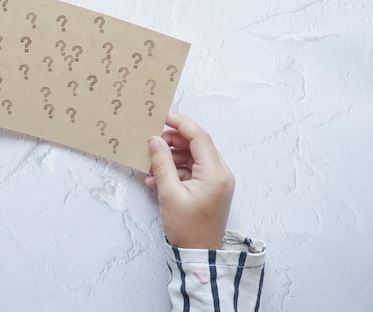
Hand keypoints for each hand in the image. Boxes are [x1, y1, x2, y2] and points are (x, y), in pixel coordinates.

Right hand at [146, 114, 233, 248]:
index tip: (163, 117)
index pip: (200, 137)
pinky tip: (157, 179)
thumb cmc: (188, 228)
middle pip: (196, 145)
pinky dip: (175, 171)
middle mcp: (220, 174)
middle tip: (153, 143)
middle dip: (173, 142)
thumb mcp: (169, 194)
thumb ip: (162, 163)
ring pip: (192, 157)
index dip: (180, 124)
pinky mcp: (210, 188)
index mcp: (215, 173)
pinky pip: (192, 171)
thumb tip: (154, 141)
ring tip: (151, 167)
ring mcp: (216, 181)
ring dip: (171, 158)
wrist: (198, 255)